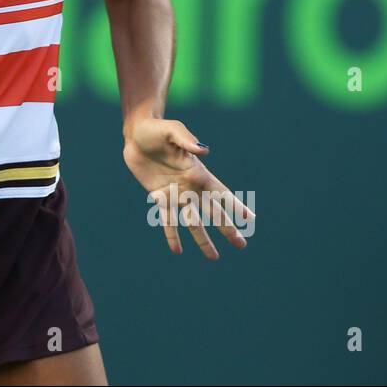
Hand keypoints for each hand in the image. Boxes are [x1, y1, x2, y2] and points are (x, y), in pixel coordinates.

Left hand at [123, 117, 252, 259]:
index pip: (221, 193)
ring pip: (193, 222)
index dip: (235, 206)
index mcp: (198, 172)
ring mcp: (176, 194)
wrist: (136, 134)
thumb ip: (187, 140)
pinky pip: (167, 220)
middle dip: (227, 228)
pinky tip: (177, 250)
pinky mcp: (159, 197)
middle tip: (242, 245)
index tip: (251, 220)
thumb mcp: (172, 130)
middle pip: (212, 212)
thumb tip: (204, 150)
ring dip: (203, 239)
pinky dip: (172, 235)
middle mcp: (190, 186)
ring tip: (214, 257)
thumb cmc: (157, 129)